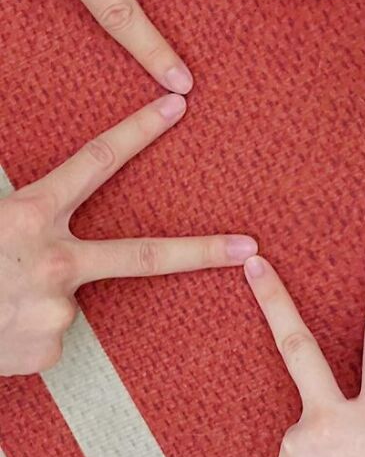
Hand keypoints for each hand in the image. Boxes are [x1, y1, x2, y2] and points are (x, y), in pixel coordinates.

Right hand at [0, 94, 256, 374]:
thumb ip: (10, 200)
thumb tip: (21, 165)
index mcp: (31, 216)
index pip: (93, 163)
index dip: (136, 132)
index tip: (177, 106)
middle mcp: (56, 264)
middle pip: (144, 254)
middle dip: (202, 250)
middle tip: (249, 246)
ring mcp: (59, 312)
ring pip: (65, 297)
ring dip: (35, 297)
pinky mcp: (52, 350)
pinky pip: (49, 333)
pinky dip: (26, 328)